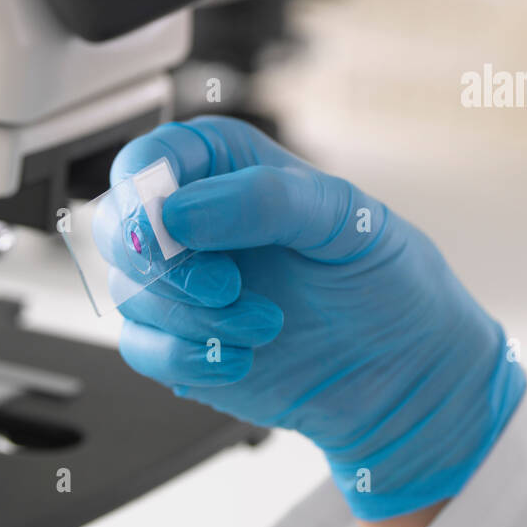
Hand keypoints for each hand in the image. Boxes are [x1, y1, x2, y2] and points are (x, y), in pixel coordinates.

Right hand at [106, 115, 525, 521]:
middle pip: (121, 227)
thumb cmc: (386, 278)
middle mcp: (200, 222)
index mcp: (233, 168)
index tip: (170, 225)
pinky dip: (185, 357)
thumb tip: (179, 211)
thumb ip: (265, 200)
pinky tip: (241, 359)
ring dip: (190, 316)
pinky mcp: (185, 341)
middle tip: (225, 286)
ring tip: (265, 324)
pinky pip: (142, 347)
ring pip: (130, 291)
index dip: (145, 189)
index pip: (154, 157)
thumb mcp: (345, 218)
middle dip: (164, 264)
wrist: (405, 369)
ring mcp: (188, 284)